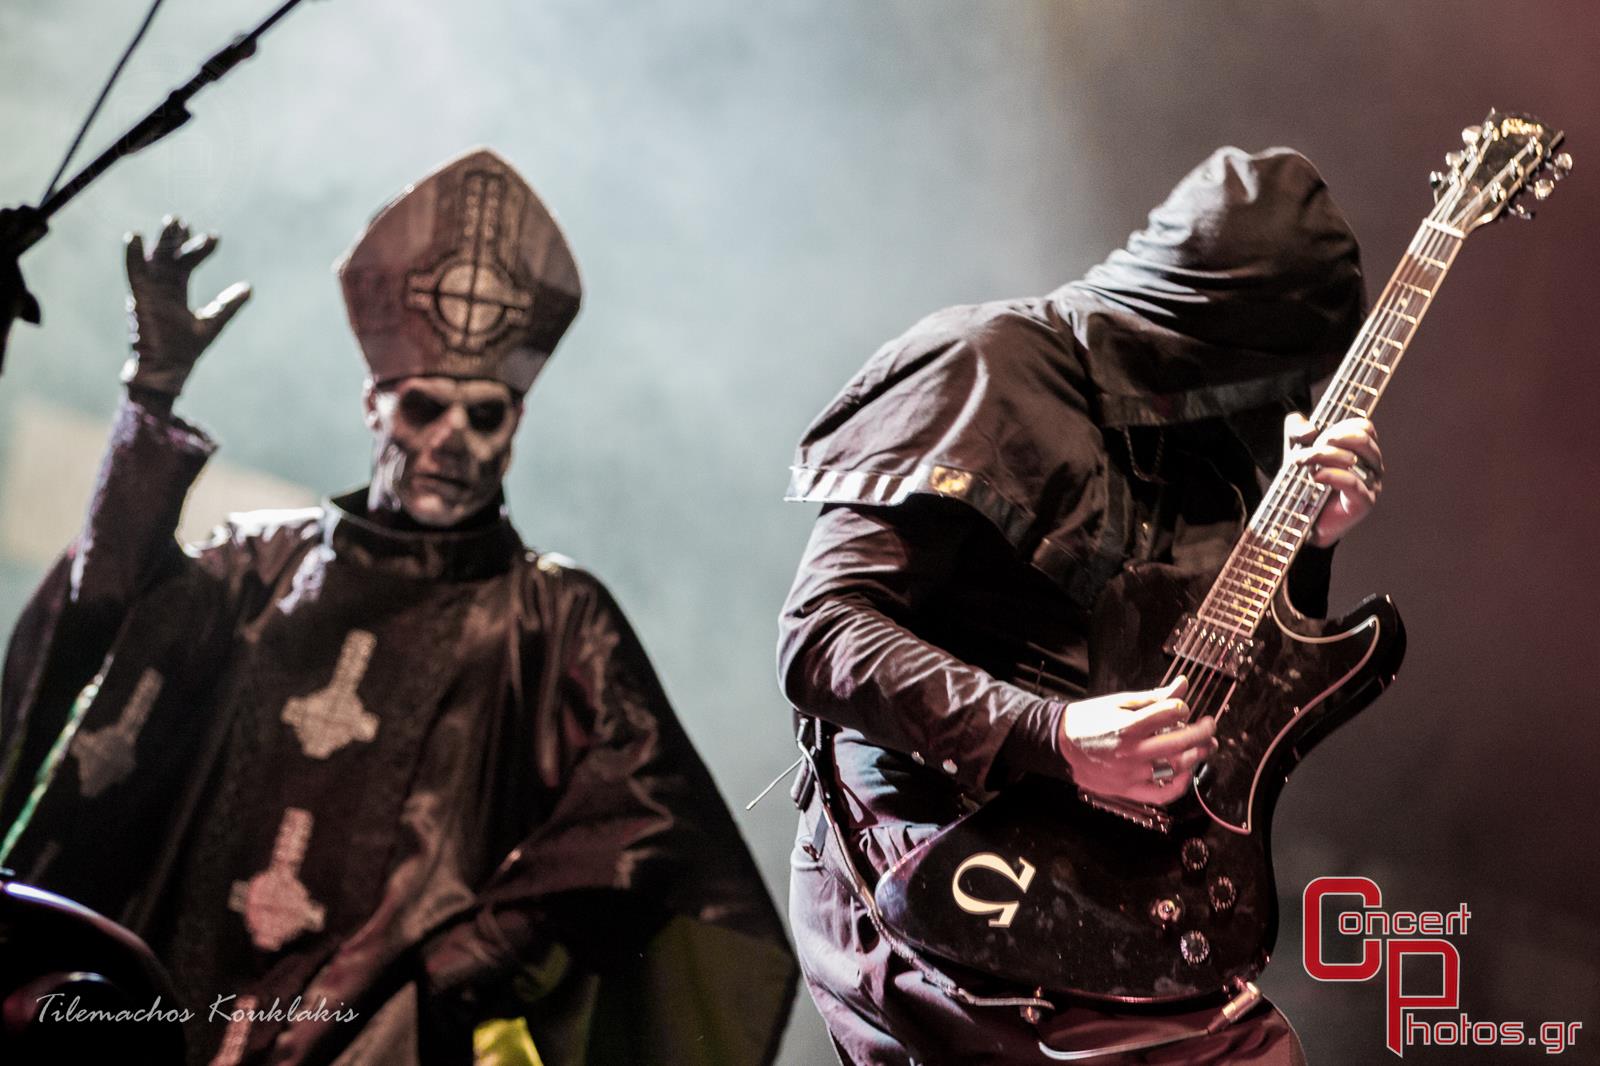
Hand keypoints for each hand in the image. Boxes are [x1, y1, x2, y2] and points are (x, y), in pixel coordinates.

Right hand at [122, 215, 250, 395]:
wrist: (168, 371)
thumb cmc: (185, 351)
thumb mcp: (212, 323)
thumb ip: (227, 305)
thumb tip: (249, 288)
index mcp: (177, 293)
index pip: (187, 264)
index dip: (199, 249)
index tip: (215, 237)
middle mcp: (162, 289)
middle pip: (170, 257)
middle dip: (176, 239)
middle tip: (182, 220)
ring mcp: (150, 293)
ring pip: (155, 260)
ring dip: (162, 241)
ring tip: (172, 221)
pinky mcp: (140, 300)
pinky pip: (134, 274)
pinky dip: (132, 256)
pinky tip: (133, 236)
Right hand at [1059, 676, 1214, 806]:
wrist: (1059, 746)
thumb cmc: (1088, 720)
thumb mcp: (1119, 702)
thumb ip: (1153, 697)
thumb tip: (1182, 685)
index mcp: (1127, 726)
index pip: (1170, 713)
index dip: (1182, 707)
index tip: (1183, 707)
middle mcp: (1131, 752)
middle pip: (1180, 742)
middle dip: (1202, 732)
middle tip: (1210, 726)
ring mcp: (1131, 774)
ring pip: (1176, 768)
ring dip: (1197, 756)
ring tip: (1204, 747)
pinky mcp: (1128, 791)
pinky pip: (1162, 793)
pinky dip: (1180, 785)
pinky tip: (1187, 772)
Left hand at [1285, 412, 1383, 547]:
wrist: (1302, 519)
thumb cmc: (1305, 481)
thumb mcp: (1296, 449)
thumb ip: (1296, 430)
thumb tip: (1309, 429)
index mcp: (1363, 451)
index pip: (1364, 427)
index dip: (1340, 425)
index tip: (1317, 435)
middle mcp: (1373, 465)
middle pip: (1362, 439)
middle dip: (1330, 439)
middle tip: (1310, 448)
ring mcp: (1372, 484)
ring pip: (1354, 458)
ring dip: (1323, 455)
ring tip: (1302, 462)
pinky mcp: (1365, 502)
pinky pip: (1352, 482)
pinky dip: (1331, 475)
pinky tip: (1314, 476)